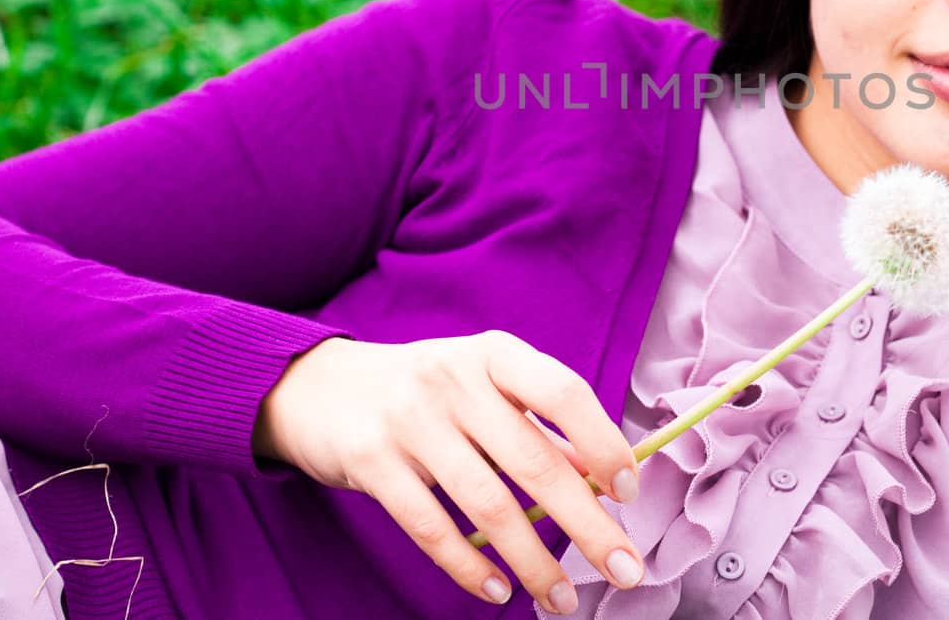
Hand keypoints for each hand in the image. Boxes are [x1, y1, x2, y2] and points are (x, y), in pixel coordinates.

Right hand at [252, 332, 644, 613]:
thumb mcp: (483, 385)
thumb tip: (603, 476)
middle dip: (587, 524)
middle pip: (534, 461)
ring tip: (561, 599)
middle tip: (625, 569)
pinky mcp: (371, 461)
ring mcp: (409, 420)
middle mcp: (454, 379)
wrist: (321, 387)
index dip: (603, 442)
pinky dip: (469, 566)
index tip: (627, 491)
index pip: (564, 392)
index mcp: (494, 354)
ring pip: (487, 505)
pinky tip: (499, 589)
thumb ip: (538, 424)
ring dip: (533, 561)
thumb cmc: (427, 391)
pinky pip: (432, 527)